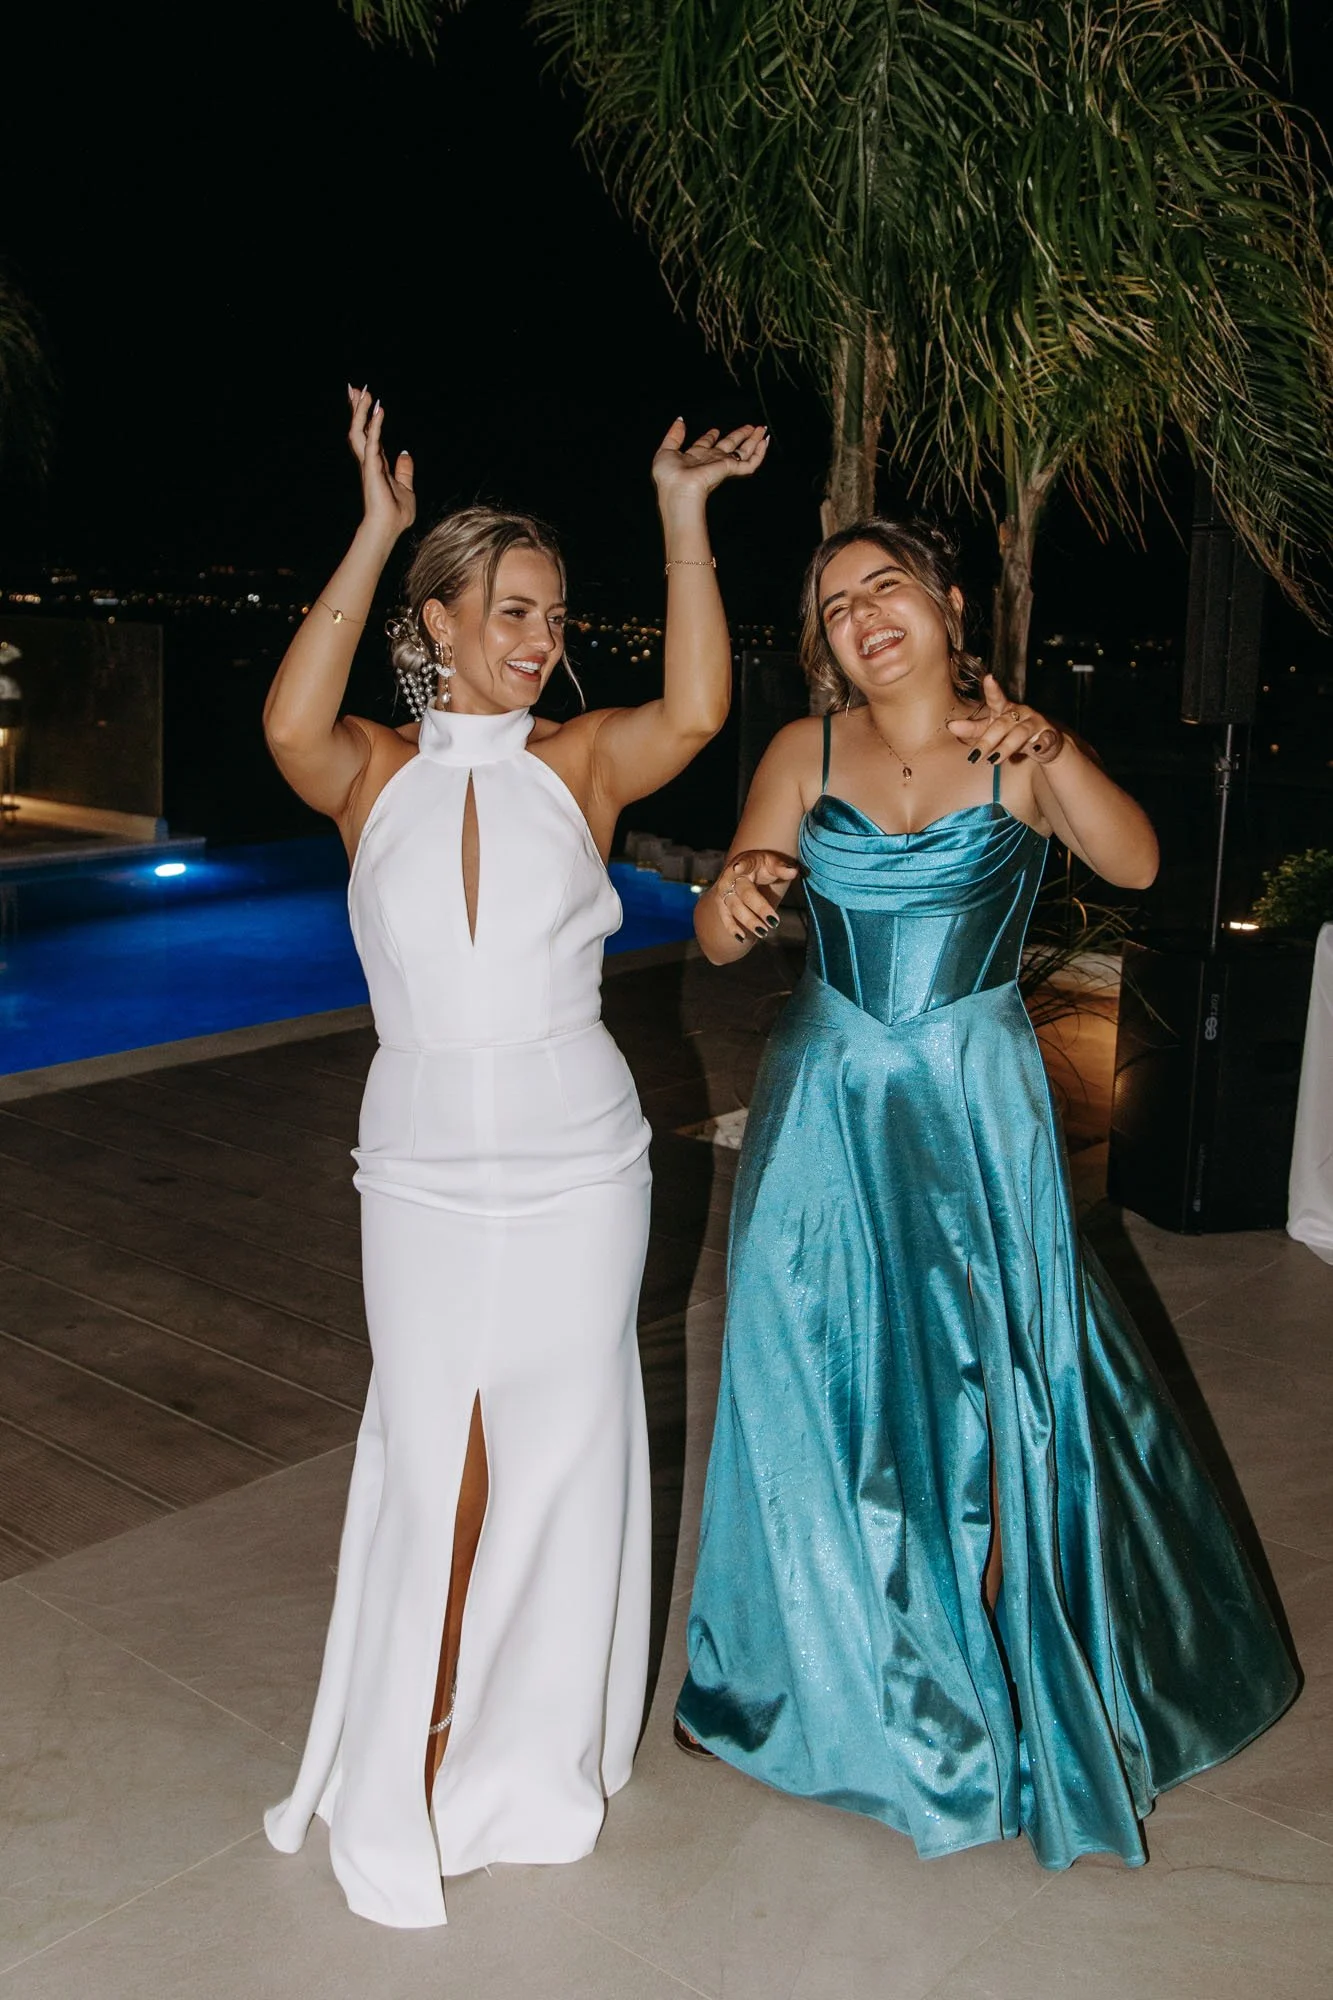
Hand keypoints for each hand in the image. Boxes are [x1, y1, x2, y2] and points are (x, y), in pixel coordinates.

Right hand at [348, 386, 415, 544]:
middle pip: (359, 428)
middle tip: (354, 387)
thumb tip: (405, 453)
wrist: (389, 529)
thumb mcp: (406, 488)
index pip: (370, 435)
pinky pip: (373, 442)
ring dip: (361, 411)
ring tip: (363, 392)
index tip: (364, 398)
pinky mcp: (372, 469)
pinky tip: (379, 410)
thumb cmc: (396, 514)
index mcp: (376, 465)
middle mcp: (369, 462)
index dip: (366, 417)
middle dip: (356, 408)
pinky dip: (375, 425)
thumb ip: (404, 470)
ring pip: (360, 431)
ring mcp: (368, 465)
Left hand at [652, 418, 769, 509]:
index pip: (706, 444)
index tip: (715, 430)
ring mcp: (722, 465)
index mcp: (695, 457)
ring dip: (753, 440)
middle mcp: (710, 461)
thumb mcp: (666, 450)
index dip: (710, 436)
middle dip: (739, 435)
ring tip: (761, 429)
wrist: (678, 490)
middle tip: (749, 427)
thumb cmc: (669, 476)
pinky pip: (750, 462)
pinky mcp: (730, 469)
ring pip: (743, 451)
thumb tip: (680, 421)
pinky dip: (760, 453)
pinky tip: (764, 442)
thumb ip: (674, 435)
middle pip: (729, 445)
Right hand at [715, 849, 800, 942]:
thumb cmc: (761, 866)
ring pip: (735, 907)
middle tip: (774, 922)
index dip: (741, 866)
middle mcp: (731, 877)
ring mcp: (725, 892)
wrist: (742, 872)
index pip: (744, 864)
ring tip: (763, 932)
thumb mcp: (772, 862)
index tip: (737, 868)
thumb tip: (793, 872)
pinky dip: (732, 928)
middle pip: (745, 893)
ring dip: (748, 921)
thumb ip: (781, 867)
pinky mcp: (722, 905)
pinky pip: (725, 917)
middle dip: (759, 908)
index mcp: (745, 862)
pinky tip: (742, 938)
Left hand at [946, 674, 1063, 765]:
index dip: (992, 689)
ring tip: (993, 760)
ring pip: (1020, 733)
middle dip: (987, 740)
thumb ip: (972, 730)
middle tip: (974, 755)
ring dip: (1006, 747)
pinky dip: (1041, 744)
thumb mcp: (991, 730)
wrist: (1044, 745)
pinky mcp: (1048, 735)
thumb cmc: (1013, 734)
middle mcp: (1020, 712)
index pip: (997, 698)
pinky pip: (1046, 739)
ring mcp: (1035, 723)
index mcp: (1005, 709)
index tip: (988, 678)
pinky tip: (1035, 749)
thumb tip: (951, 726)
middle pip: (1002, 723)